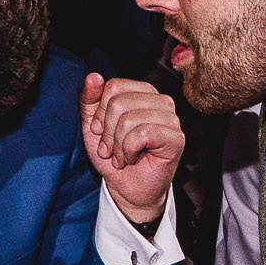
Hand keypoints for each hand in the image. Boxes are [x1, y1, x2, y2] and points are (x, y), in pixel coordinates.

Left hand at [82, 74, 182, 225]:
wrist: (127, 188)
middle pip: (119, 102)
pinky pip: (142, 133)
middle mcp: (160, 101)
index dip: (100, 113)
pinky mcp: (176, 138)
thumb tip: (93, 76)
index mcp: (143, 92)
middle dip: (108, 132)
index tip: (101, 132)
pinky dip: (129, 150)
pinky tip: (133, 158)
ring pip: (129, 119)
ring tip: (122, 156)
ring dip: (118, 145)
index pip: (113, 86)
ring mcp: (171, 119)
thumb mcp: (93, 126)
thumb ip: (90, 100)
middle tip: (111, 149)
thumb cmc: (114, 155)